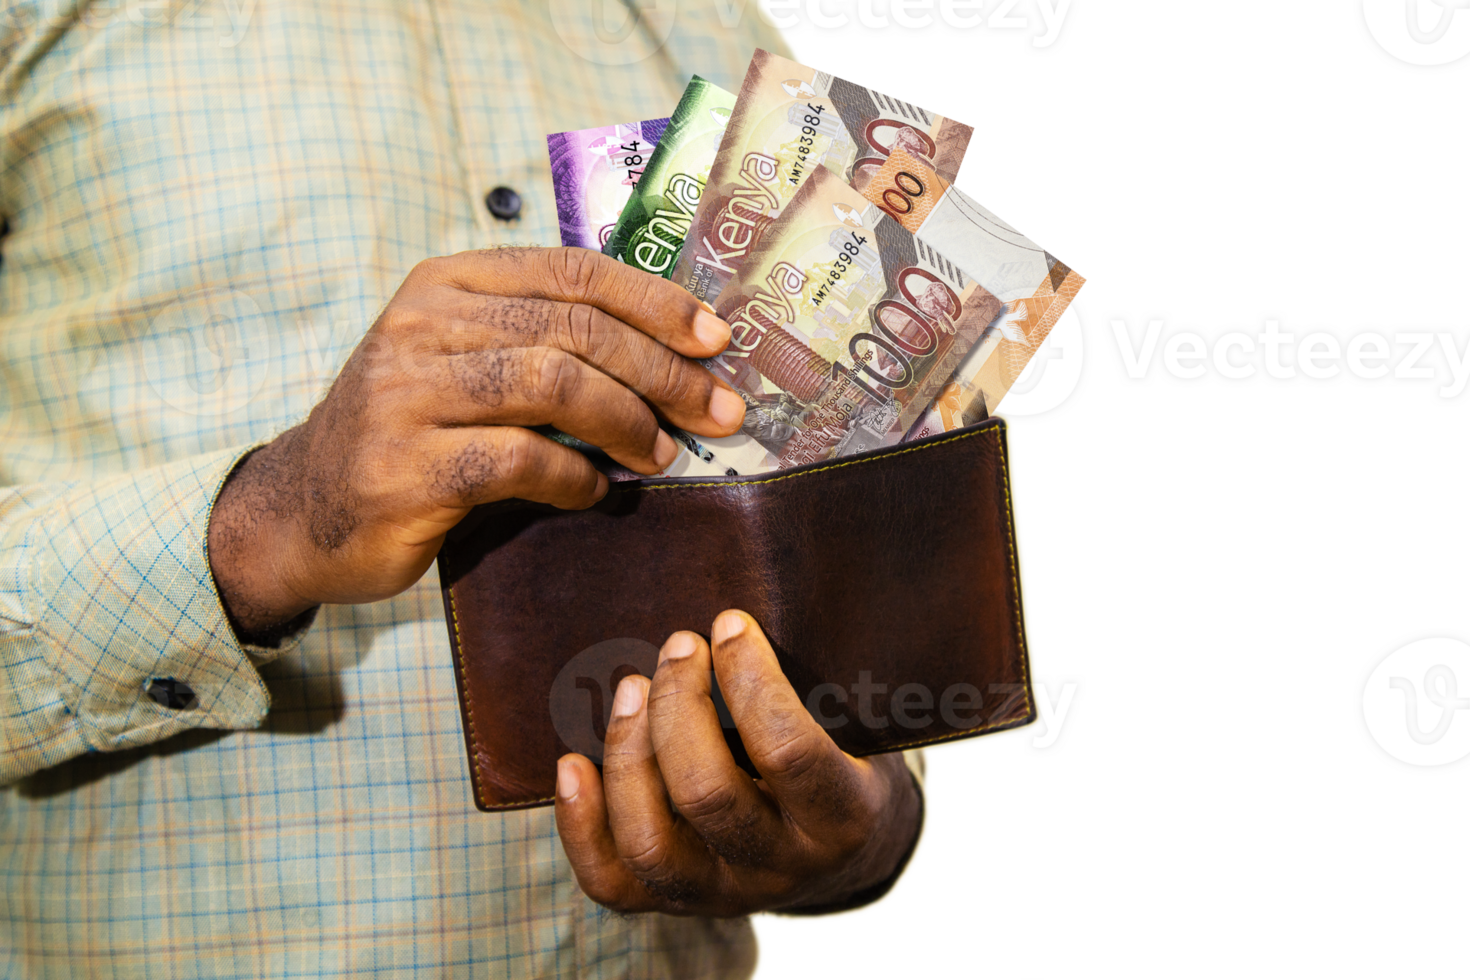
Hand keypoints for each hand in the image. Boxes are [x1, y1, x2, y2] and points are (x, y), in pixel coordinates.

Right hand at [207, 247, 745, 634]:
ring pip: (551, 384)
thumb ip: (540, 341)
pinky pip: (518, 460)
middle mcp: (421, 324)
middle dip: (663, 371)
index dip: (655, 301)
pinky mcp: (403, 467)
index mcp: (446, 284)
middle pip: (573, 329)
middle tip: (719, 412)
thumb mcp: (463, 362)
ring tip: (661, 453)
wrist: (303, 509)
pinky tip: (595, 491)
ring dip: (627, 422)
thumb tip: (672, 354)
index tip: (717, 339)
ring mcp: (405, 394)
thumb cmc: (411, 432)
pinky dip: (573, 478)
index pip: (571, 271)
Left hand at [555, 610, 922, 915]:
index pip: (789, 753)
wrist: (841, 853)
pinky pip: (611, 882)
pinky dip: (580, 822)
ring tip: (630, 686)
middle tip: (679, 646)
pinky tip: (571, 762)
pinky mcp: (672, 905)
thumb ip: (812, 687)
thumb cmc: (841, 757)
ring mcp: (721, 895)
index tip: (730, 623)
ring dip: (627, 754)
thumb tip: (733, 618)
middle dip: (678, 706)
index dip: (752, 680)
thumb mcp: (855, 727)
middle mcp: (780, 869)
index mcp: (840, 820)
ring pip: (651, 844)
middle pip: (707, 795)